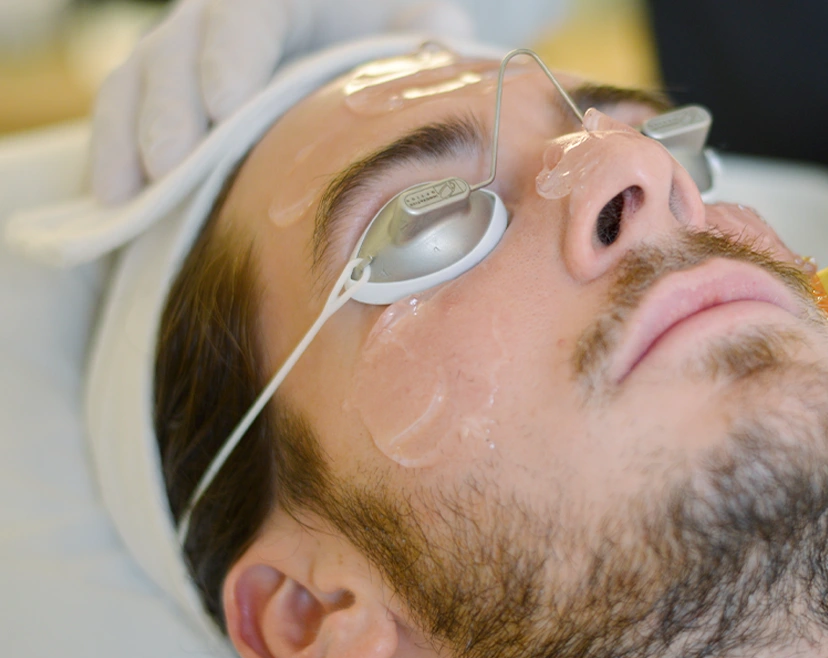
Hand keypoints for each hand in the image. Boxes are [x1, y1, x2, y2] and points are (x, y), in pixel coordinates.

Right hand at [90, 0, 473, 203]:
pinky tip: (115, 200)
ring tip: (130, 195)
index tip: (226, 104)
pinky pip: (125, 109)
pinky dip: (114, 152)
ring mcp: (188, 50)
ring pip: (140, 76)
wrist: (359, 54)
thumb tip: (445, 35)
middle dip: (170, 106)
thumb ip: (428, 29)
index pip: (249, 9)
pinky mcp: (168, 92)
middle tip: (173, 166)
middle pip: (180, 43)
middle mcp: (227, 15)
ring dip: (129, 136)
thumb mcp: (413, 26)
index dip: (231, 52)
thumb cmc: (389, 40)